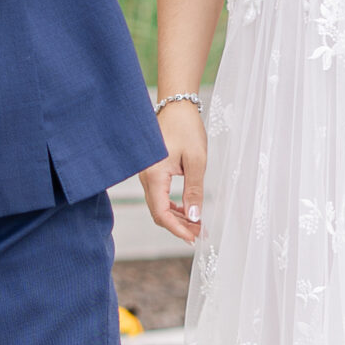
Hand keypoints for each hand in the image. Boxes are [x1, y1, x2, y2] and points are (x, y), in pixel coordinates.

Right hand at [141, 100, 205, 241]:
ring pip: (159, 205)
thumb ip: (194, 190)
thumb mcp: (196, 161)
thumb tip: (195, 217)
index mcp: (153, 175)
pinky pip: (159, 195)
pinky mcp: (152, 171)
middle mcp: (145, 177)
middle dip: (179, 226)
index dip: (176, 229)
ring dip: (177, 217)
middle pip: (158, 212)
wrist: (177, 107)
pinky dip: (173, 205)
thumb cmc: (186, 129)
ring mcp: (147, 174)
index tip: (192, 238)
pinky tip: (187, 208)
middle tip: (199, 233)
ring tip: (197, 224)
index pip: (161, 213)